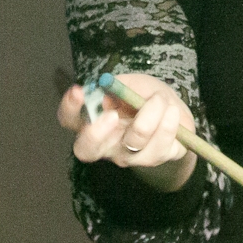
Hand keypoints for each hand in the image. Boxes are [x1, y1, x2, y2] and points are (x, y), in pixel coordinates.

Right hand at [56, 73, 195, 191]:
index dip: (69, 108)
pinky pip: (161, 144)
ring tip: (160, 98)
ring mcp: (129, 156)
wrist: (173, 111)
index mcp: (93, 120)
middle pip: (87, 149)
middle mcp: (106, 144)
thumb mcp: (129, 83)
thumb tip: (107, 87)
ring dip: (152, 112)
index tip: (78, 92)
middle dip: (96, 133)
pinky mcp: (154, 159)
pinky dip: (170, 121)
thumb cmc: (143, 95)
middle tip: (112, 115)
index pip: (68, 119)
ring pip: (135, 140)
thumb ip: (118, 85)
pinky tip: (171, 111)